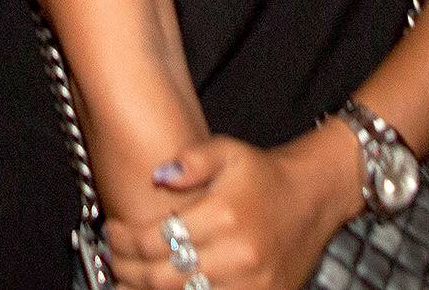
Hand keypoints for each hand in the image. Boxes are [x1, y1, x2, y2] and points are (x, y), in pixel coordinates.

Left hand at [105, 131, 347, 289]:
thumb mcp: (228, 152)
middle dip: (127, 271)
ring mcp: (252, 285)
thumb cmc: (267, 176)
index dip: (125, 241)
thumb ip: (190, 161)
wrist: (316, 196)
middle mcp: (238, 255)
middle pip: (163, 277)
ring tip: (127, 283)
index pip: (156, 239)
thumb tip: (158, 177)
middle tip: (113, 261)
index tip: (112, 234)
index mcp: (224, 215)